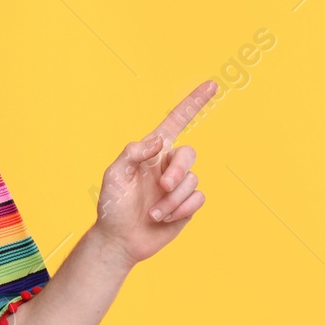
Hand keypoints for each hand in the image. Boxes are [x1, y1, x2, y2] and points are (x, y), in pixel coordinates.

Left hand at [91, 79, 217, 266]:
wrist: (121, 240)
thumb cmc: (113, 206)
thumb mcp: (114, 175)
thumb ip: (133, 152)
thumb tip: (160, 141)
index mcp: (151, 152)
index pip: (176, 122)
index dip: (194, 103)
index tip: (212, 84)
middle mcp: (168, 165)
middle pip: (189, 154)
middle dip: (178, 171)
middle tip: (163, 186)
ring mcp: (179, 185)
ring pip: (193, 180)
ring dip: (172, 199)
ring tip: (153, 213)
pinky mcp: (187, 205)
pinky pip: (198, 199)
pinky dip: (180, 210)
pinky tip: (164, 218)